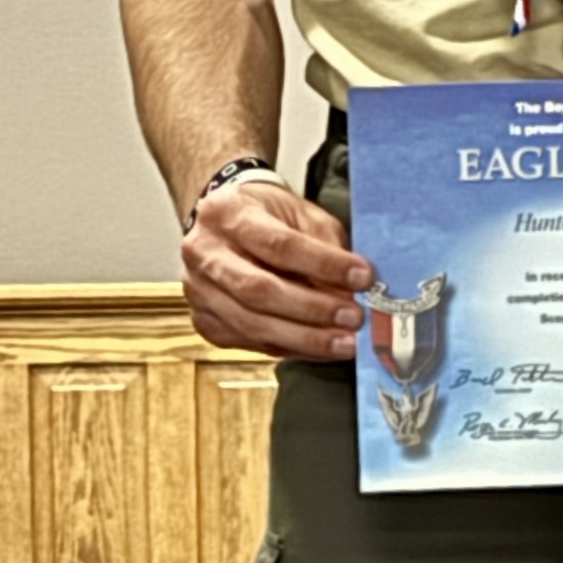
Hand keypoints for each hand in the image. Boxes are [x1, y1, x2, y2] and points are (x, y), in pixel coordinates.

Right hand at [182, 175, 373, 362]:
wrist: (224, 224)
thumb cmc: (267, 216)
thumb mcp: (300, 215)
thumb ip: (325, 248)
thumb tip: (350, 292)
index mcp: (227, 214)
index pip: (278, 245)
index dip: (324, 264)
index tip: (363, 278)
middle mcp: (204, 253)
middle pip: (259, 290)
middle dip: (313, 309)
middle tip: (354, 318)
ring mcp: (199, 291)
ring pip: (252, 324)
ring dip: (305, 338)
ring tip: (345, 343)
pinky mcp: (205, 321)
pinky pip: (250, 342)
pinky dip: (290, 348)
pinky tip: (320, 348)